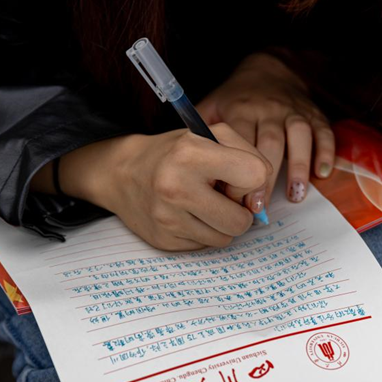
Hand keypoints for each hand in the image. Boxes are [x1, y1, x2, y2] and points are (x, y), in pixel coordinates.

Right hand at [43, 123, 271, 250]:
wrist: (123, 172)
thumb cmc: (176, 152)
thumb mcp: (211, 135)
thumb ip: (249, 156)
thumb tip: (259, 203)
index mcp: (191, 153)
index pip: (254, 175)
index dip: (253, 178)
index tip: (235, 176)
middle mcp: (176, 187)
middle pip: (242, 220)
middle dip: (240, 210)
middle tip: (221, 195)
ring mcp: (168, 219)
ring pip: (226, 238)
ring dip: (222, 223)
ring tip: (203, 204)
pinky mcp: (165, 241)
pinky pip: (206, 246)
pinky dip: (203, 231)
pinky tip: (187, 215)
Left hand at [196, 52, 334, 204]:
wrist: (269, 69)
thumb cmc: (236, 99)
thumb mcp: (212, 108)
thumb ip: (200, 135)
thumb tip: (184, 172)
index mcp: (241, 109)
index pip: (240, 140)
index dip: (237, 171)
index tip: (233, 198)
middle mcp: (269, 109)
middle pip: (270, 142)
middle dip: (265, 177)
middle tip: (260, 209)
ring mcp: (294, 111)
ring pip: (299, 137)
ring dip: (298, 167)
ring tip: (294, 196)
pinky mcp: (315, 115)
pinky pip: (324, 132)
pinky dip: (326, 152)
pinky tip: (322, 175)